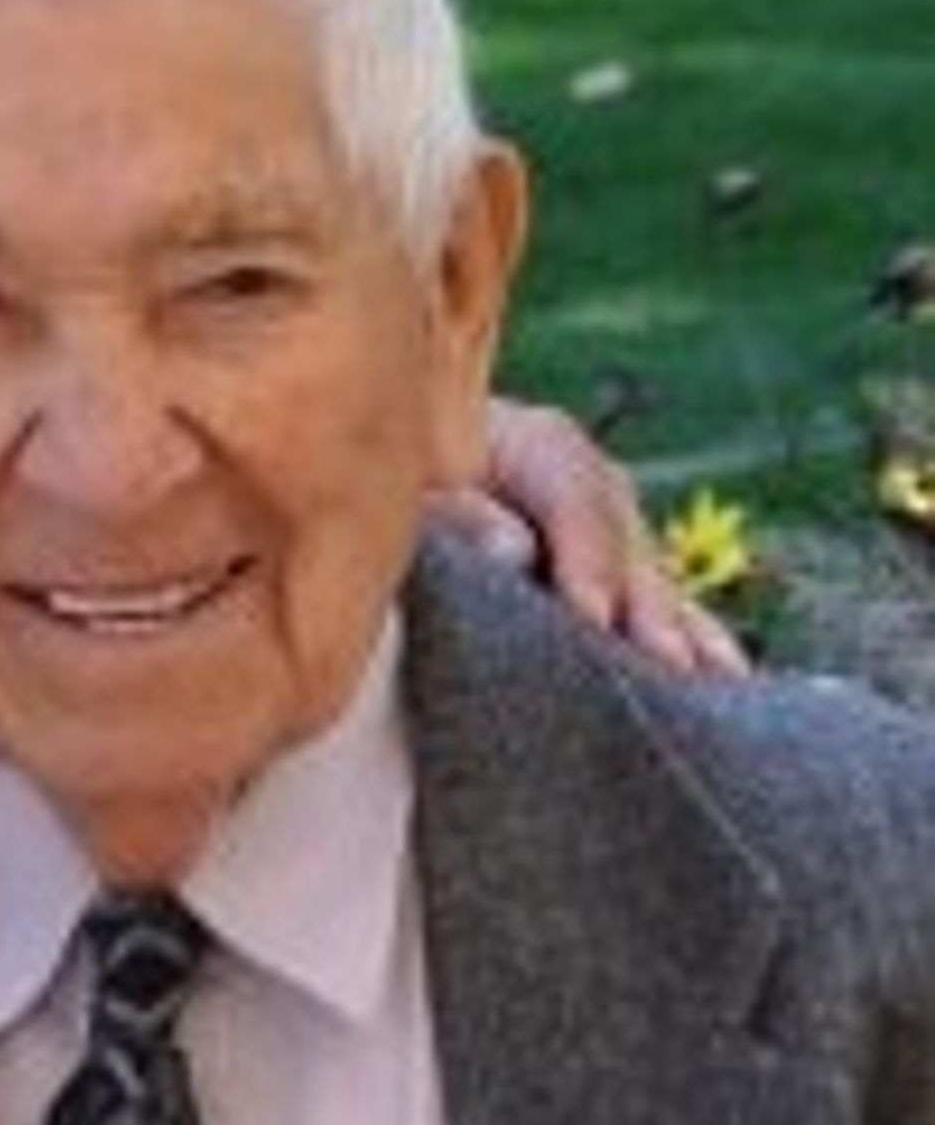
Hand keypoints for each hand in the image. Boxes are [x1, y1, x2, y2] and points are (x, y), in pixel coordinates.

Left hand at [430, 398, 749, 679]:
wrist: (399, 493)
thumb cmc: (396, 495)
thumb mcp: (404, 490)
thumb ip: (451, 514)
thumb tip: (516, 552)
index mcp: (530, 441)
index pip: (573, 490)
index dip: (588, 553)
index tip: (592, 616)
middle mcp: (583, 482)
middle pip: (625, 536)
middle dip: (644, 602)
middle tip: (662, 660)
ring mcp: (604, 530)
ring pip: (652, 573)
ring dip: (684, 627)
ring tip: (718, 680)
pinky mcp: (612, 580)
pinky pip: (660, 608)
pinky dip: (692, 641)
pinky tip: (727, 683)